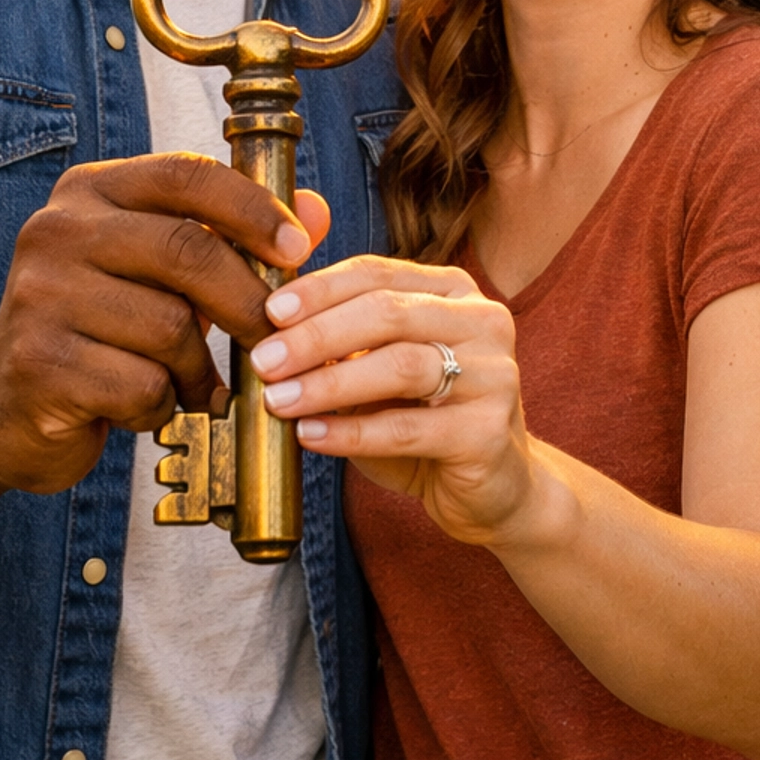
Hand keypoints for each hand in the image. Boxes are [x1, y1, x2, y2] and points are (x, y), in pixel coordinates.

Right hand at [0, 155, 328, 495]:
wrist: (1, 404)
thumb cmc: (100, 330)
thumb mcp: (161, 274)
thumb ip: (233, 240)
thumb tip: (318, 211)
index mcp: (90, 192)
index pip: (186, 175)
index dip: (252, 208)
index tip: (297, 248)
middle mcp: (56, 231)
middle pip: (187, 251)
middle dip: (246, 302)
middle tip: (272, 340)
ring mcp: (39, 296)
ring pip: (169, 327)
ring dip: (197, 370)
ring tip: (190, 385)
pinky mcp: (37, 363)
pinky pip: (140, 386)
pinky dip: (160, 407)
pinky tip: (145, 408)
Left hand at [248, 253, 533, 542]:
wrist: (493, 488)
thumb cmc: (424, 419)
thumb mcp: (381, 368)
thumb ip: (342, 339)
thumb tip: (271, 319)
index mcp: (452, 291)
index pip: (378, 272)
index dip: (320, 289)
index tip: (270, 311)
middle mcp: (482, 321)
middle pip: (388, 312)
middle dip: (317, 335)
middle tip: (265, 360)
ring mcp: (493, 375)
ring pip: (401, 366)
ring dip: (329, 383)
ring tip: (279, 399)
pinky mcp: (488, 432)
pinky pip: (407, 428)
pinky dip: (351, 432)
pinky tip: (312, 436)